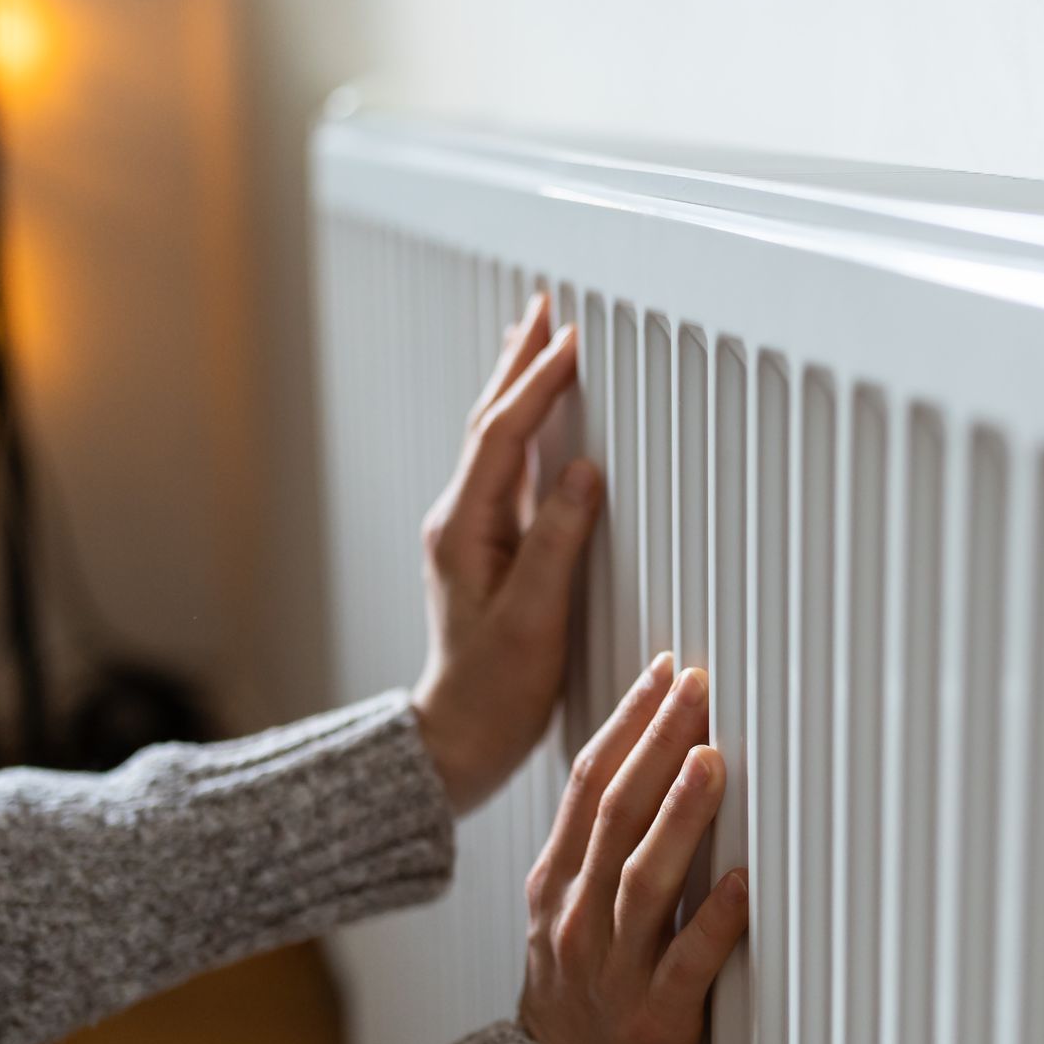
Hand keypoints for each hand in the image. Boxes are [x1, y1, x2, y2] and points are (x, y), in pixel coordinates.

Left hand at [412, 292, 600, 814]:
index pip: (504, 433)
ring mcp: (472, 531)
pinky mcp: (487, 547)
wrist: (459, 737)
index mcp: (465, 528)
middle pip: (490, 421)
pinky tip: (538, 420)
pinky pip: (507, 466)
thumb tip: (584, 472)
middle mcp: (461, 519)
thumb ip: (557, 542)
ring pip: (496, 438)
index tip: (572, 338)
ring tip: (537, 338)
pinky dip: (524, 427)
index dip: (538, 382)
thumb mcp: (533, 619)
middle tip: (544, 306)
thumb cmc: (495, 690)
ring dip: (518, 385)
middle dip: (518, 361)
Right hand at [518, 656, 750, 1043]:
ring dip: (678, 817)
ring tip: (710, 761)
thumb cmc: (576, 996)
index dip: (628, 722)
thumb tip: (651, 758)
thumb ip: (599, 844)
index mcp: (557, 882)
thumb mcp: (564, 910)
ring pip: (642, 880)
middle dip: (656, 743)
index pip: (590, 784)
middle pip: (615, 815)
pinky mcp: (653, 1020)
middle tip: (696, 685)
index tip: (667, 670)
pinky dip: (715, 921)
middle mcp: (578, 917)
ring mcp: (612, 969)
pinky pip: (686, 964)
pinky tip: (745, 885)